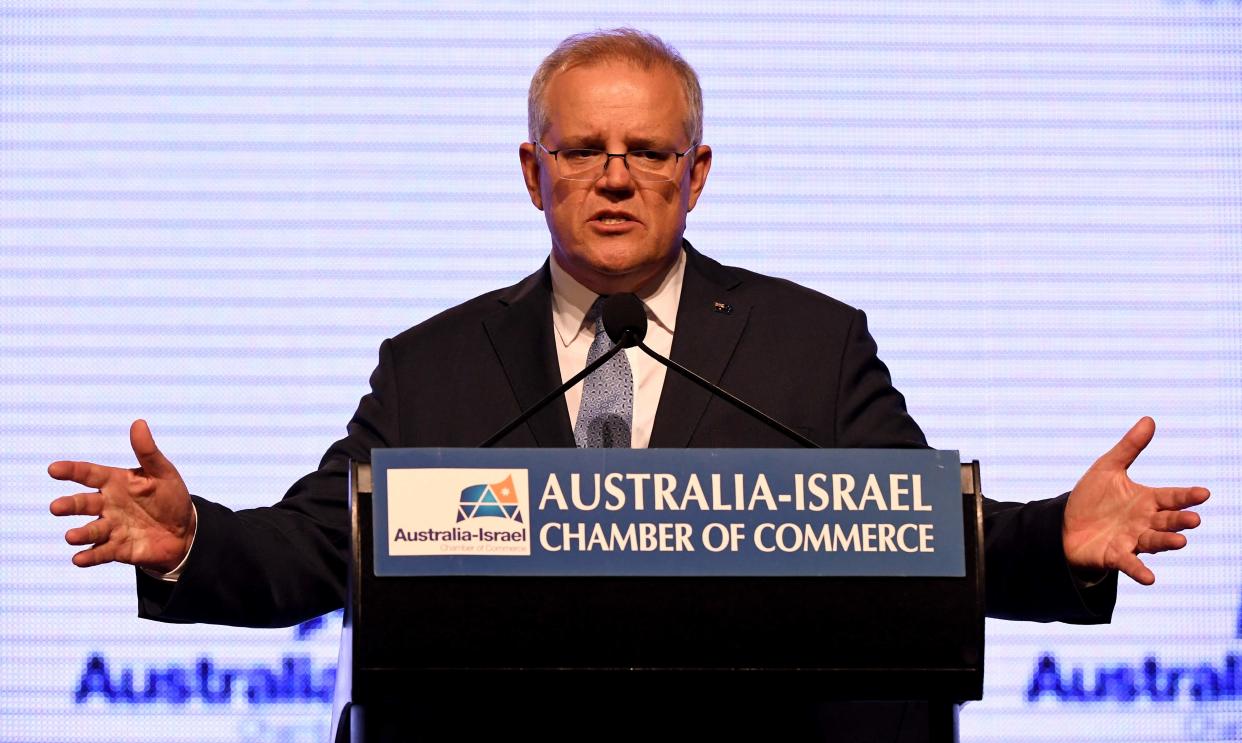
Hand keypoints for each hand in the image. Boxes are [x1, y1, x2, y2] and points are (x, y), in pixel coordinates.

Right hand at [48, 420, 194, 572]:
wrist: (184, 531)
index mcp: (115, 482)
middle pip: (84, 503)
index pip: (89, 474)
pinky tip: (79, 559)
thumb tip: (139, 423)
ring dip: (79, 533)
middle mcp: (107, 505)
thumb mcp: (163, 473)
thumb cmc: (170, 497)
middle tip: (57, 507)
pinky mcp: (117, 549)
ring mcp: (111, 527)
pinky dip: (90, 556)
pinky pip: (100, 553)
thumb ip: (148, 452)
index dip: (71, 471)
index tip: (54, 469)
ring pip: (90, 530)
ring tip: (71, 536)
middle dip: (70, 506)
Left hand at [1062, 417, 1208, 584]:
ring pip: (1153, 542)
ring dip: (1166, 542)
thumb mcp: (1108, 468)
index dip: (1186, 496)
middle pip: (1166, 521)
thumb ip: (1129, 447)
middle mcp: (1144, 522)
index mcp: (1146, 501)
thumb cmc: (1092, 498)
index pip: (1171, 497)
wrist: (1065, 524)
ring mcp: (1131, 541)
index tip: (1204, 493)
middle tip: (1193, 520)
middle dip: (1179, 521)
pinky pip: (1129, 564)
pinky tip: (1150, 579)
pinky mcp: (1115, 556)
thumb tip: (1149, 420)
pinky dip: (1140, 571)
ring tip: (1180, 541)